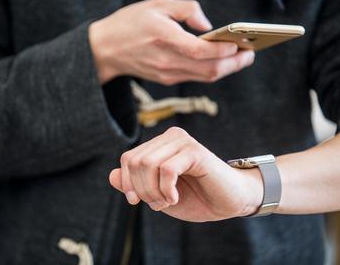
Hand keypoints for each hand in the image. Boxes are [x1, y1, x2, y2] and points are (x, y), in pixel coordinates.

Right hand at [89, 0, 254, 84]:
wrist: (105, 50)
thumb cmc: (130, 23)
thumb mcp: (157, 4)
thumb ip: (186, 10)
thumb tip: (207, 26)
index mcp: (164, 39)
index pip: (200, 51)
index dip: (222, 50)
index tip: (239, 44)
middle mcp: (167, 61)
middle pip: (208, 70)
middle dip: (234, 64)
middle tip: (250, 54)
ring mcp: (167, 73)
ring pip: (204, 77)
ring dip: (226, 69)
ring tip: (241, 58)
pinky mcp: (167, 78)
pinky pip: (195, 77)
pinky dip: (211, 70)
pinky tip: (220, 61)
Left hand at [109, 127, 262, 221]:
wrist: (229, 202)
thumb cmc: (195, 197)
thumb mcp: (157, 194)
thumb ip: (134, 184)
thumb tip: (111, 175)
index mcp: (160, 144)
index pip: (127, 158)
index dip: (126, 182)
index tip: (135, 200)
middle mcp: (170, 137)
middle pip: (134, 161)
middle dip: (141, 189)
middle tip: (156, 203)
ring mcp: (183, 141)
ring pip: (147, 164)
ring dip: (152, 191)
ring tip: (166, 201)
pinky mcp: (195, 151)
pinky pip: (166, 169)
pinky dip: (165, 190)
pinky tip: (174, 198)